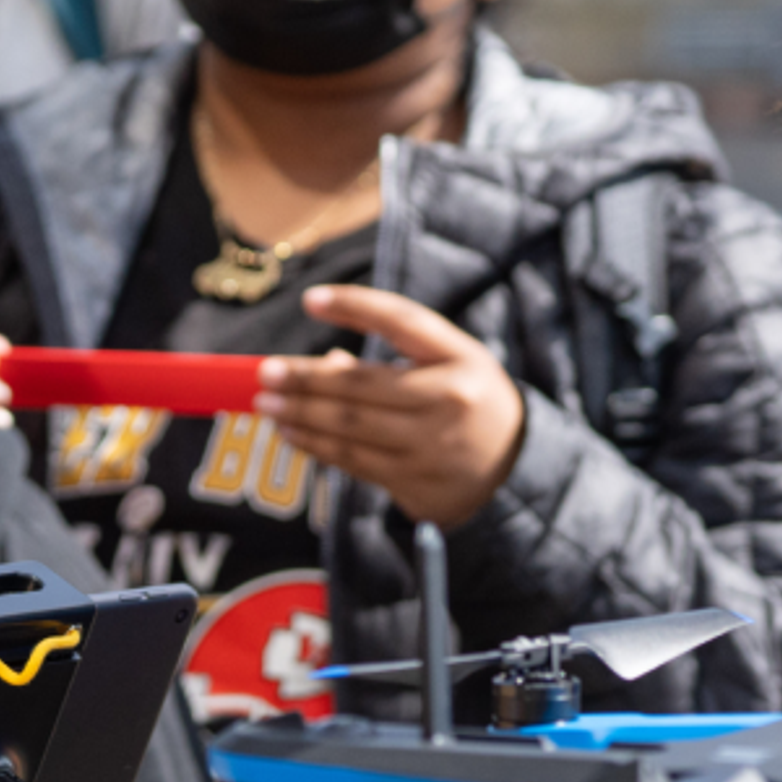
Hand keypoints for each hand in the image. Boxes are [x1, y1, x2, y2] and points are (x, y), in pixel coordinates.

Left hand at [254, 285, 527, 529]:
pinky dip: (315, 446)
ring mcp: (432, 445)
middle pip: (362, 384)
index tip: (311, 300)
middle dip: (306, 379)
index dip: (355, 306)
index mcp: (460, 356)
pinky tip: (290, 433)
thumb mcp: (449, 362)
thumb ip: (394, 353)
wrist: (514, 466)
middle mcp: (448, 399)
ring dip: (301, 415)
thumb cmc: (468, 399)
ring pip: (351, 427)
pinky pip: (353, 461)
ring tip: (266, 404)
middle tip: (266, 372)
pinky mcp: (416, 482)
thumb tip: (323, 364)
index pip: (401, 321)